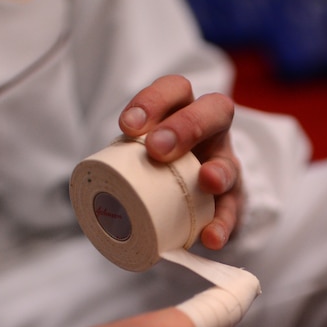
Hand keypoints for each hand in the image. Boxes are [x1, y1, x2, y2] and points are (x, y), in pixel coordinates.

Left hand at [119, 75, 240, 249]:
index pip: (175, 90)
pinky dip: (223, 224)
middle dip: (187, 126)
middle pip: (215, 111)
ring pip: (230, 162)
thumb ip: (126, 156)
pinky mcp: (233, 201)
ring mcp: (226, 166)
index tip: (128, 126)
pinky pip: (233, 211)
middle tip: (158, 149)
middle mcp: (213, 133)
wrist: (196, 196)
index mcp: (185, 111)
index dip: (153, 102)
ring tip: (206, 181)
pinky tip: (211, 237)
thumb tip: (93, 180)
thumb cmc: (159, 165)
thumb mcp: (143, 151)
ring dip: (218, 171)